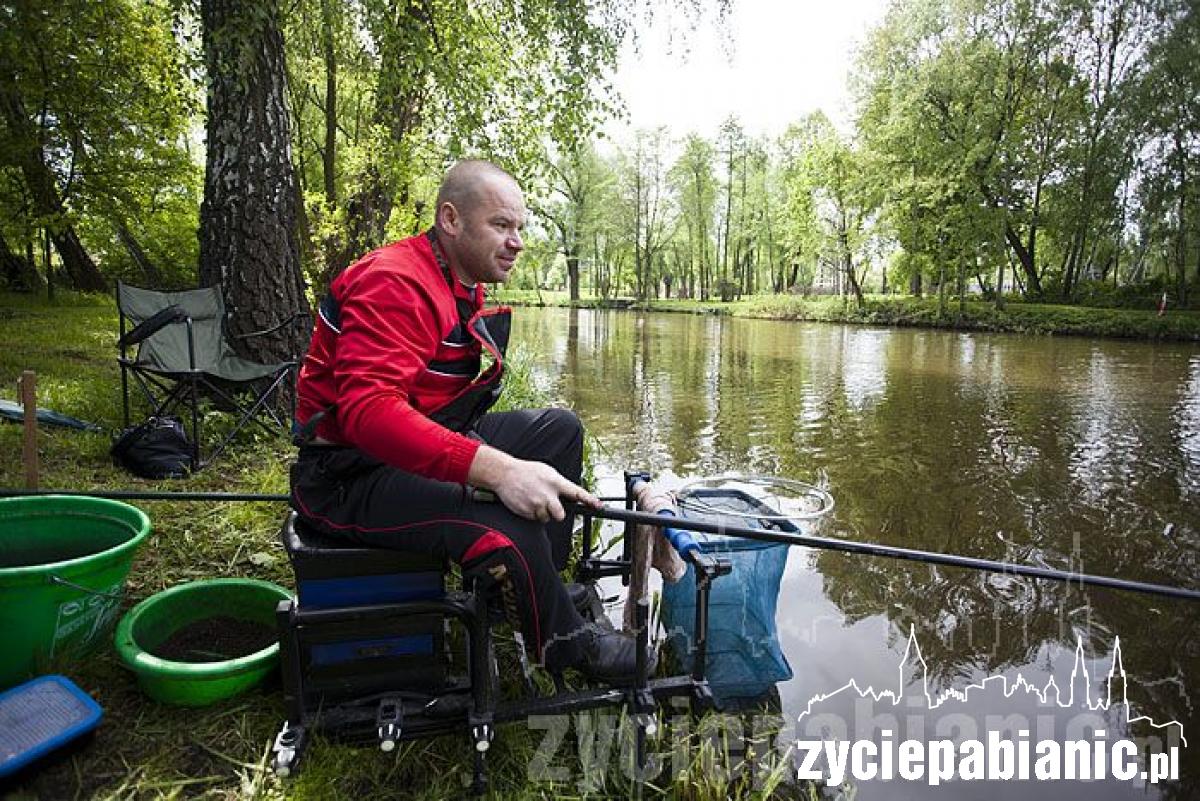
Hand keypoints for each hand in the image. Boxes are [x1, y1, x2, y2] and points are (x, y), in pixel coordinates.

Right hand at [468, 445, 599, 522]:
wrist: (505, 474)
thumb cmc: (526, 471)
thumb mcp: (547, 472)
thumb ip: (559, 484)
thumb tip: (568, 493)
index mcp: (555, 482)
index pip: (576, 492)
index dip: (589, 500)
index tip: (598, 506)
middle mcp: (548, 495)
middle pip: (561, 515)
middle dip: (557, 513)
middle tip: (550, 505)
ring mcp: (537, 504)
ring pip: (546, 518)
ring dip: (543, 512)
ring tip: (534, 499)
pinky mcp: (527, 512)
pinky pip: (535, 518)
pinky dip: (532, 513)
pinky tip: (527, 502)